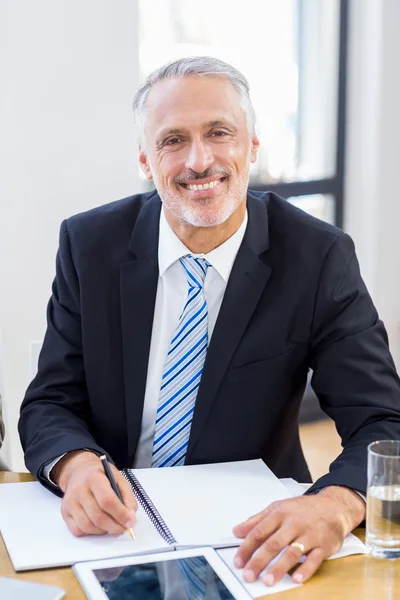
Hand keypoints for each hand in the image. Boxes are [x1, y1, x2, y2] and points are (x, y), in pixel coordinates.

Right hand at [53, 450, 137, 536]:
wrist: (79, 471)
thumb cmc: (101, 476)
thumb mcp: (118, 478)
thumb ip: (127, 496)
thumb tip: (130, 516)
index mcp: (94, 478)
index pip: (107, 500)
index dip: (120, 514)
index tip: (131, 522)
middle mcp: (79, 490)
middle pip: (97, 516)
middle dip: (114, 526)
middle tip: (124, 528)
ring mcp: (70, 502)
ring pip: (88, 526)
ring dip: (104, 530)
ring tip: (113, 526)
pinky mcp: (65, 512)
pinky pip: (78, 530)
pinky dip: (91, 533)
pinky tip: (99, 525)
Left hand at [233, 486, 364, 586]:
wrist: (333, 506)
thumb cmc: (303, 509)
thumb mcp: (277, 508)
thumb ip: (256, 520)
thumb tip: (237, 531)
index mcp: (280, 514)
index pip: (259, 532)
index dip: (247, 547)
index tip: (238, 561)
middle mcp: (293, 524)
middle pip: (273, 543)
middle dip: (259, 561)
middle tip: (248, 575)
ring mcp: (309, 535)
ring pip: (292, 552)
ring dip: (279, 567)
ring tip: (267, 580)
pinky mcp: (323, 545)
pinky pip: (314, 559)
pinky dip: (305, 569)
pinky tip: (296, 578)